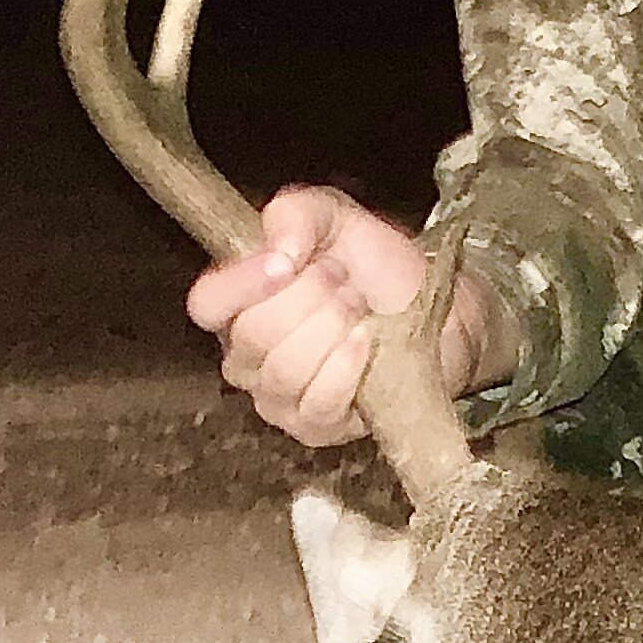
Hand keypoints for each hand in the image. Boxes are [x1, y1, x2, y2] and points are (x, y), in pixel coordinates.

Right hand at [185, 187, 502, 447]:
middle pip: (252, 334)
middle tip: (343, 281)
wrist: (435, 307)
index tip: (285, 264)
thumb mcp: (333, 216)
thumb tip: (277, 251)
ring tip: (358, 308)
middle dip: (310, 298)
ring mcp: (277, 397)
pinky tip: (365, 341)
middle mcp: (247, 356)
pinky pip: (316, 404)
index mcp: (238, 303)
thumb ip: (297, 215)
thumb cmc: (373, 265)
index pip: (206, 304)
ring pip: (284, 370)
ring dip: (331, 329)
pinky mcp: (314, 427)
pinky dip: (345, 368)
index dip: (240, 284)